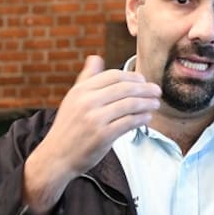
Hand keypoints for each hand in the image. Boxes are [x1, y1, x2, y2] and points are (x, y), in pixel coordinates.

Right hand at [24, 55, 160, 214]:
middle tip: (157, 91)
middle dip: (145, 88)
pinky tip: (147, 117)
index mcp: (81, 90)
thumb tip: (95, 57)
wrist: (56, 157)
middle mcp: (87, 102)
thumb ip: (86, 78)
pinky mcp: (103, 135)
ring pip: (130, 104)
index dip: (132, 76)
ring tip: (156, 104)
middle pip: (125, 88)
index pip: (113, 76)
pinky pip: (129, 122)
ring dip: (147, 103)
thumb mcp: (72, 99)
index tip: (143, 80)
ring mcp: (95, 118)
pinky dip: (142, 118)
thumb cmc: (68, 128)